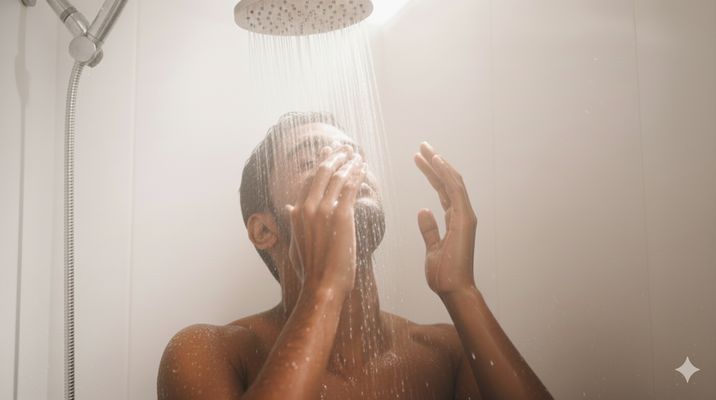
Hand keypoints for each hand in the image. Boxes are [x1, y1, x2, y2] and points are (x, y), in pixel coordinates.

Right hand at [286, 144, 367, 299]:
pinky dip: (357, 174)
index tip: (328, 153)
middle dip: (334, 156)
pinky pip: (350, 187)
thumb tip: (288, 208)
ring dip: (349, 163)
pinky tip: (364, 167)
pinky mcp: (341, 215)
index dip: (320, 164)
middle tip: (345, 148)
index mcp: (297, 214)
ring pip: (337, 177)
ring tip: (358, 155)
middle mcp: (307, 208)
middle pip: (322, 173)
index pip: (309, 181)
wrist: (322, 286)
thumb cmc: (311, 271)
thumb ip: (293, 223)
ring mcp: (323, 211)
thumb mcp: (295, 244)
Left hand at [414, 142, 477, 295]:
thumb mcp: (432, 248)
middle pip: (448, 181)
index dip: (431, 173)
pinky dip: (446, 174)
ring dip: (438, 163)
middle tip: (421, 146)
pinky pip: (455, 191)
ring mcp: (465, 216)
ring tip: (424, 148)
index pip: (442, 190)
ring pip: (453, 182)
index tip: (418, 159)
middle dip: (434, 163)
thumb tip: (423, 211)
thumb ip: (429, 230)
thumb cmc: (444, 274)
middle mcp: (462, 215)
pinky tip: (436, 161)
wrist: (453, 290)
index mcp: (454, 220)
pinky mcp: (464, 220)